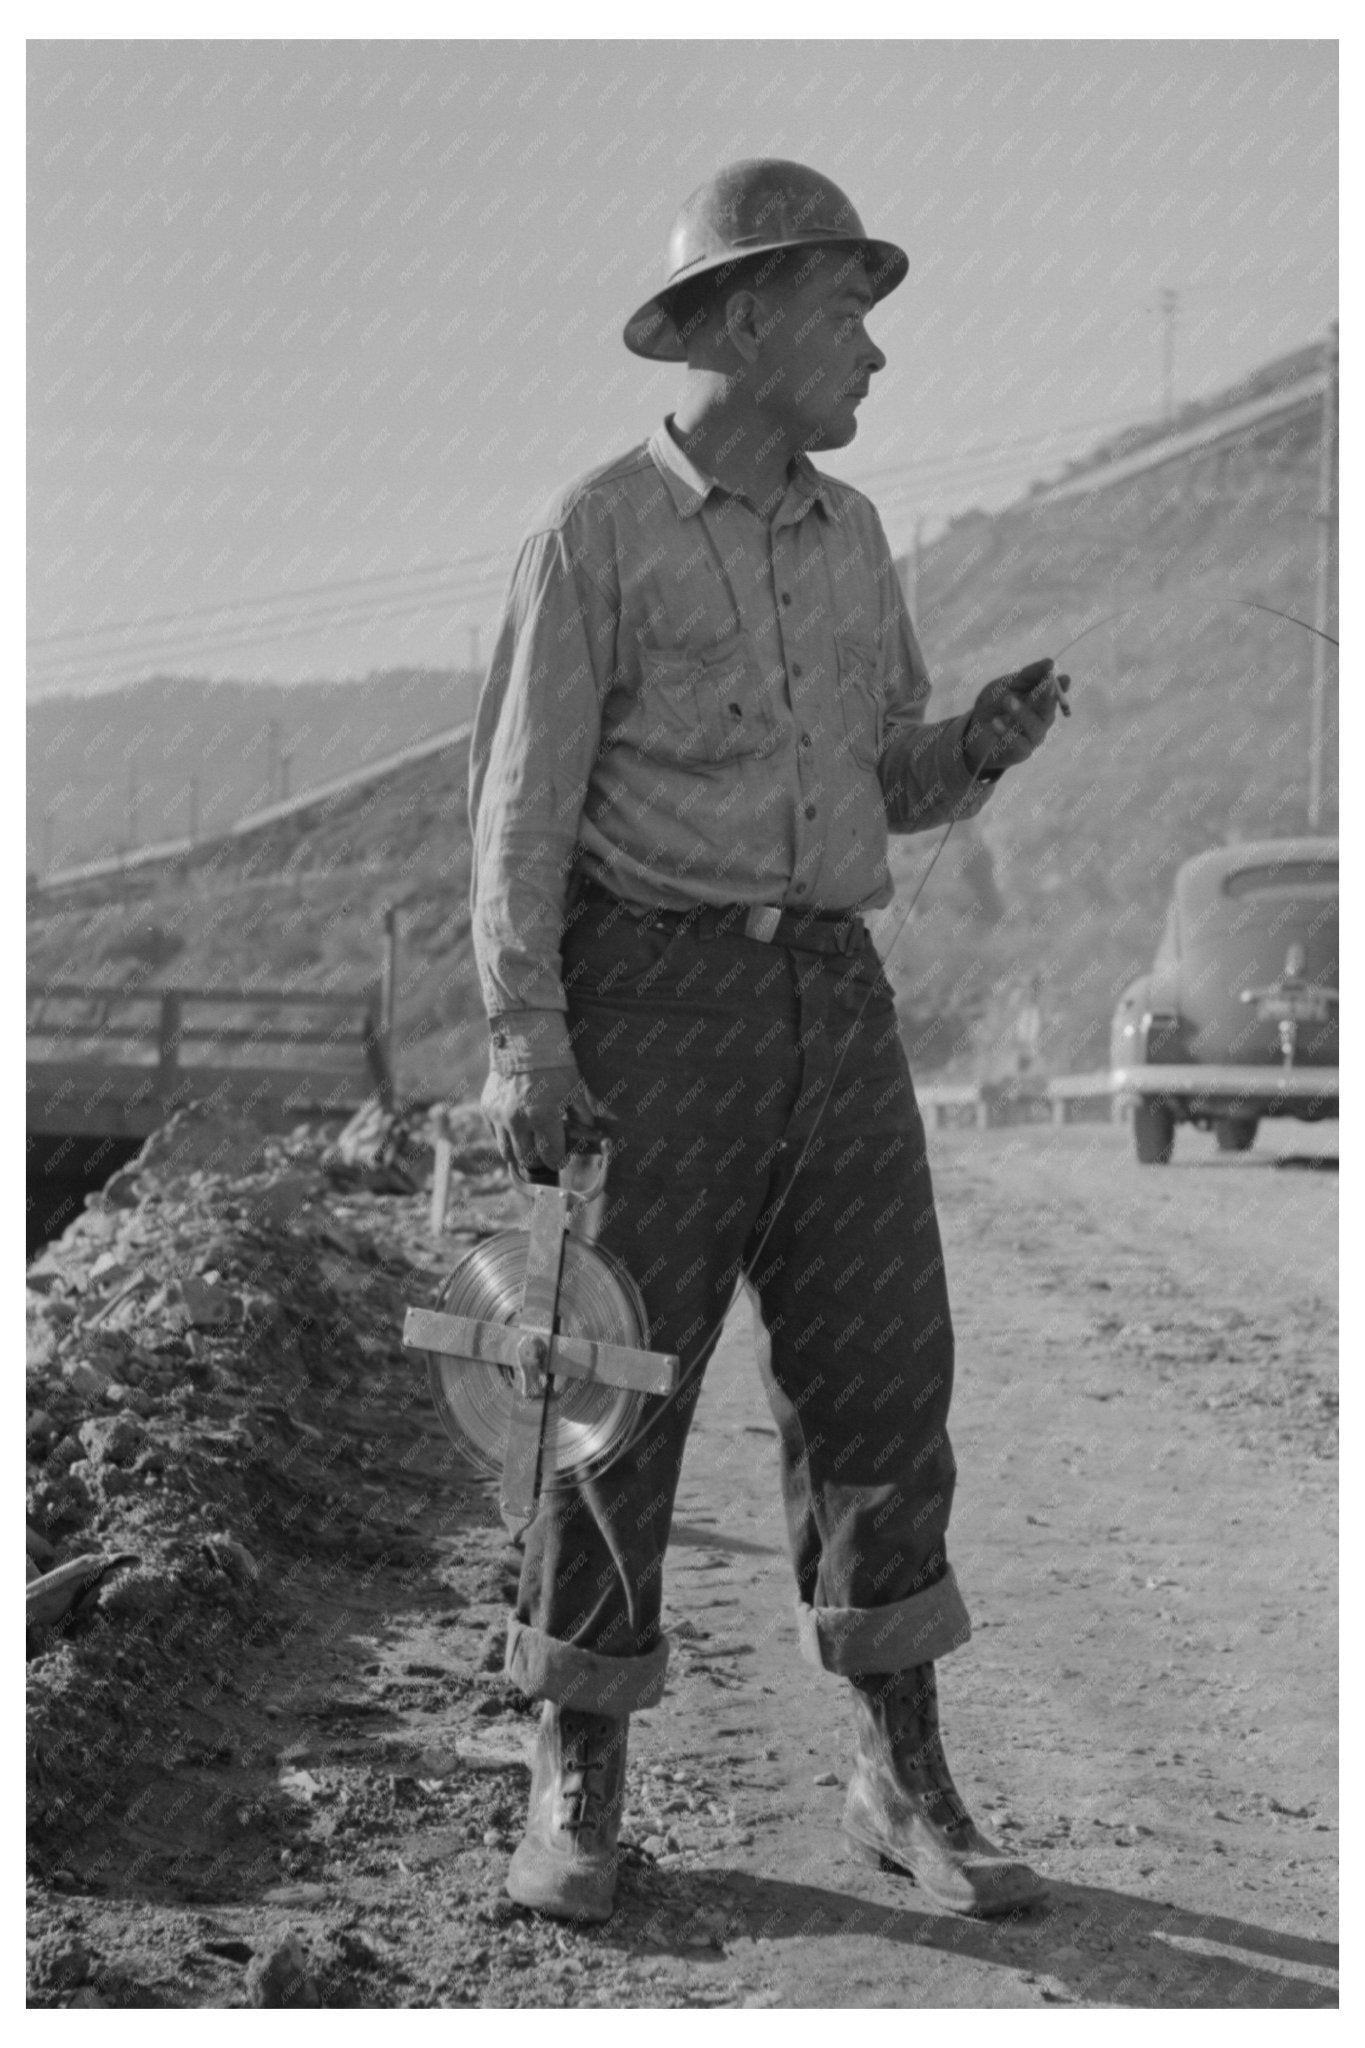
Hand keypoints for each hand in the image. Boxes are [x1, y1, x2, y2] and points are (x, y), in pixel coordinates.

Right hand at [480, 1063, 610, 1176]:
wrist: (524, 1039)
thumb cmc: (555, 1064)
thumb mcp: (574, 1090)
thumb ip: (582, 1116)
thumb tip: (589, 1133)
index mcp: (543, 1117)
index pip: (551, 1157)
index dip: (559, 1160)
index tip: (562, 1157)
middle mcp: (518, 1121)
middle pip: (528, 1161)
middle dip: (540, 1160)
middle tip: (547, 1153)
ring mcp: (499, 1116)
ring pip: (507, 1153)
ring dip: (521, 1153)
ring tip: (531, 1145)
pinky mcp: (487, 1109)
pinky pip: (495, 1135)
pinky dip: (506, 1137)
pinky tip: (518, 1129)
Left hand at [963, 658, 1070, 776]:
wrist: (973, 730)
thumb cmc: (994, 705)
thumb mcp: (1007, 684)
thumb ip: (1027, 675)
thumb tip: (1050, 663)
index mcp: (1041, 701)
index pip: (1055, 693)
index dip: (1061, 686)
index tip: (1063, 678)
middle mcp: (1041, 720)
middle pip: (1048, 710)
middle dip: (1047, 697)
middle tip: (1045, 684)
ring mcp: (1033, 737)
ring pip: (1034, 726)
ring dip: (1022, 713)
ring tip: (1008, 701)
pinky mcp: (1020, 752)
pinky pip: (1018, 744)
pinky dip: (1007, 733)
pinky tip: (996, 723)